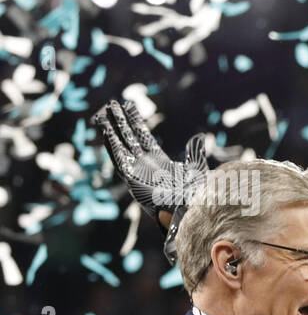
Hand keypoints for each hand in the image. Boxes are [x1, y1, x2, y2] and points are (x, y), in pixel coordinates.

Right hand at [91, 99, 207, 265]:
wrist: (188, 209)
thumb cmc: (194, 194)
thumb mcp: (196, 168)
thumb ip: (194, 151)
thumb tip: (198, 137)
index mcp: (158, 159)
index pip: (143, 135)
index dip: (135, 120)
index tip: (128, 105)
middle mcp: (144, 164)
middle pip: (129, 137)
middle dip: (120, 121)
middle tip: (111, 104)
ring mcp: (136, 171)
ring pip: (120, 146)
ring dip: (111, 131)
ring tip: (102, 115)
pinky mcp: (131, 179)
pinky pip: (118, 160)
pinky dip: (112, 146)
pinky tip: (106, 132)